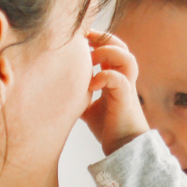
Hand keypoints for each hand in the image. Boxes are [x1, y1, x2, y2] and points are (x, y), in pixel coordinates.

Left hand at [82, 30, 148, 155]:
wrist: (123, 149)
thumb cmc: (108, 128)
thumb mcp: (88, 107)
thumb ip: (80, 95)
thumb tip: (59, 89)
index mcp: (116, 78)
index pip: (113, 49)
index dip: (99, 39)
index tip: (81, 37)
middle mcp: (124, 79)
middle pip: (122, 48)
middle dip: (104, 38)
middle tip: (85, 37)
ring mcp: (127, 88)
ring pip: (127, 58)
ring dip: (108, 53)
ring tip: (91, 59)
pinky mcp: (125, 100)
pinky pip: (120, 79)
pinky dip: (105, 76)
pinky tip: (91, 84)